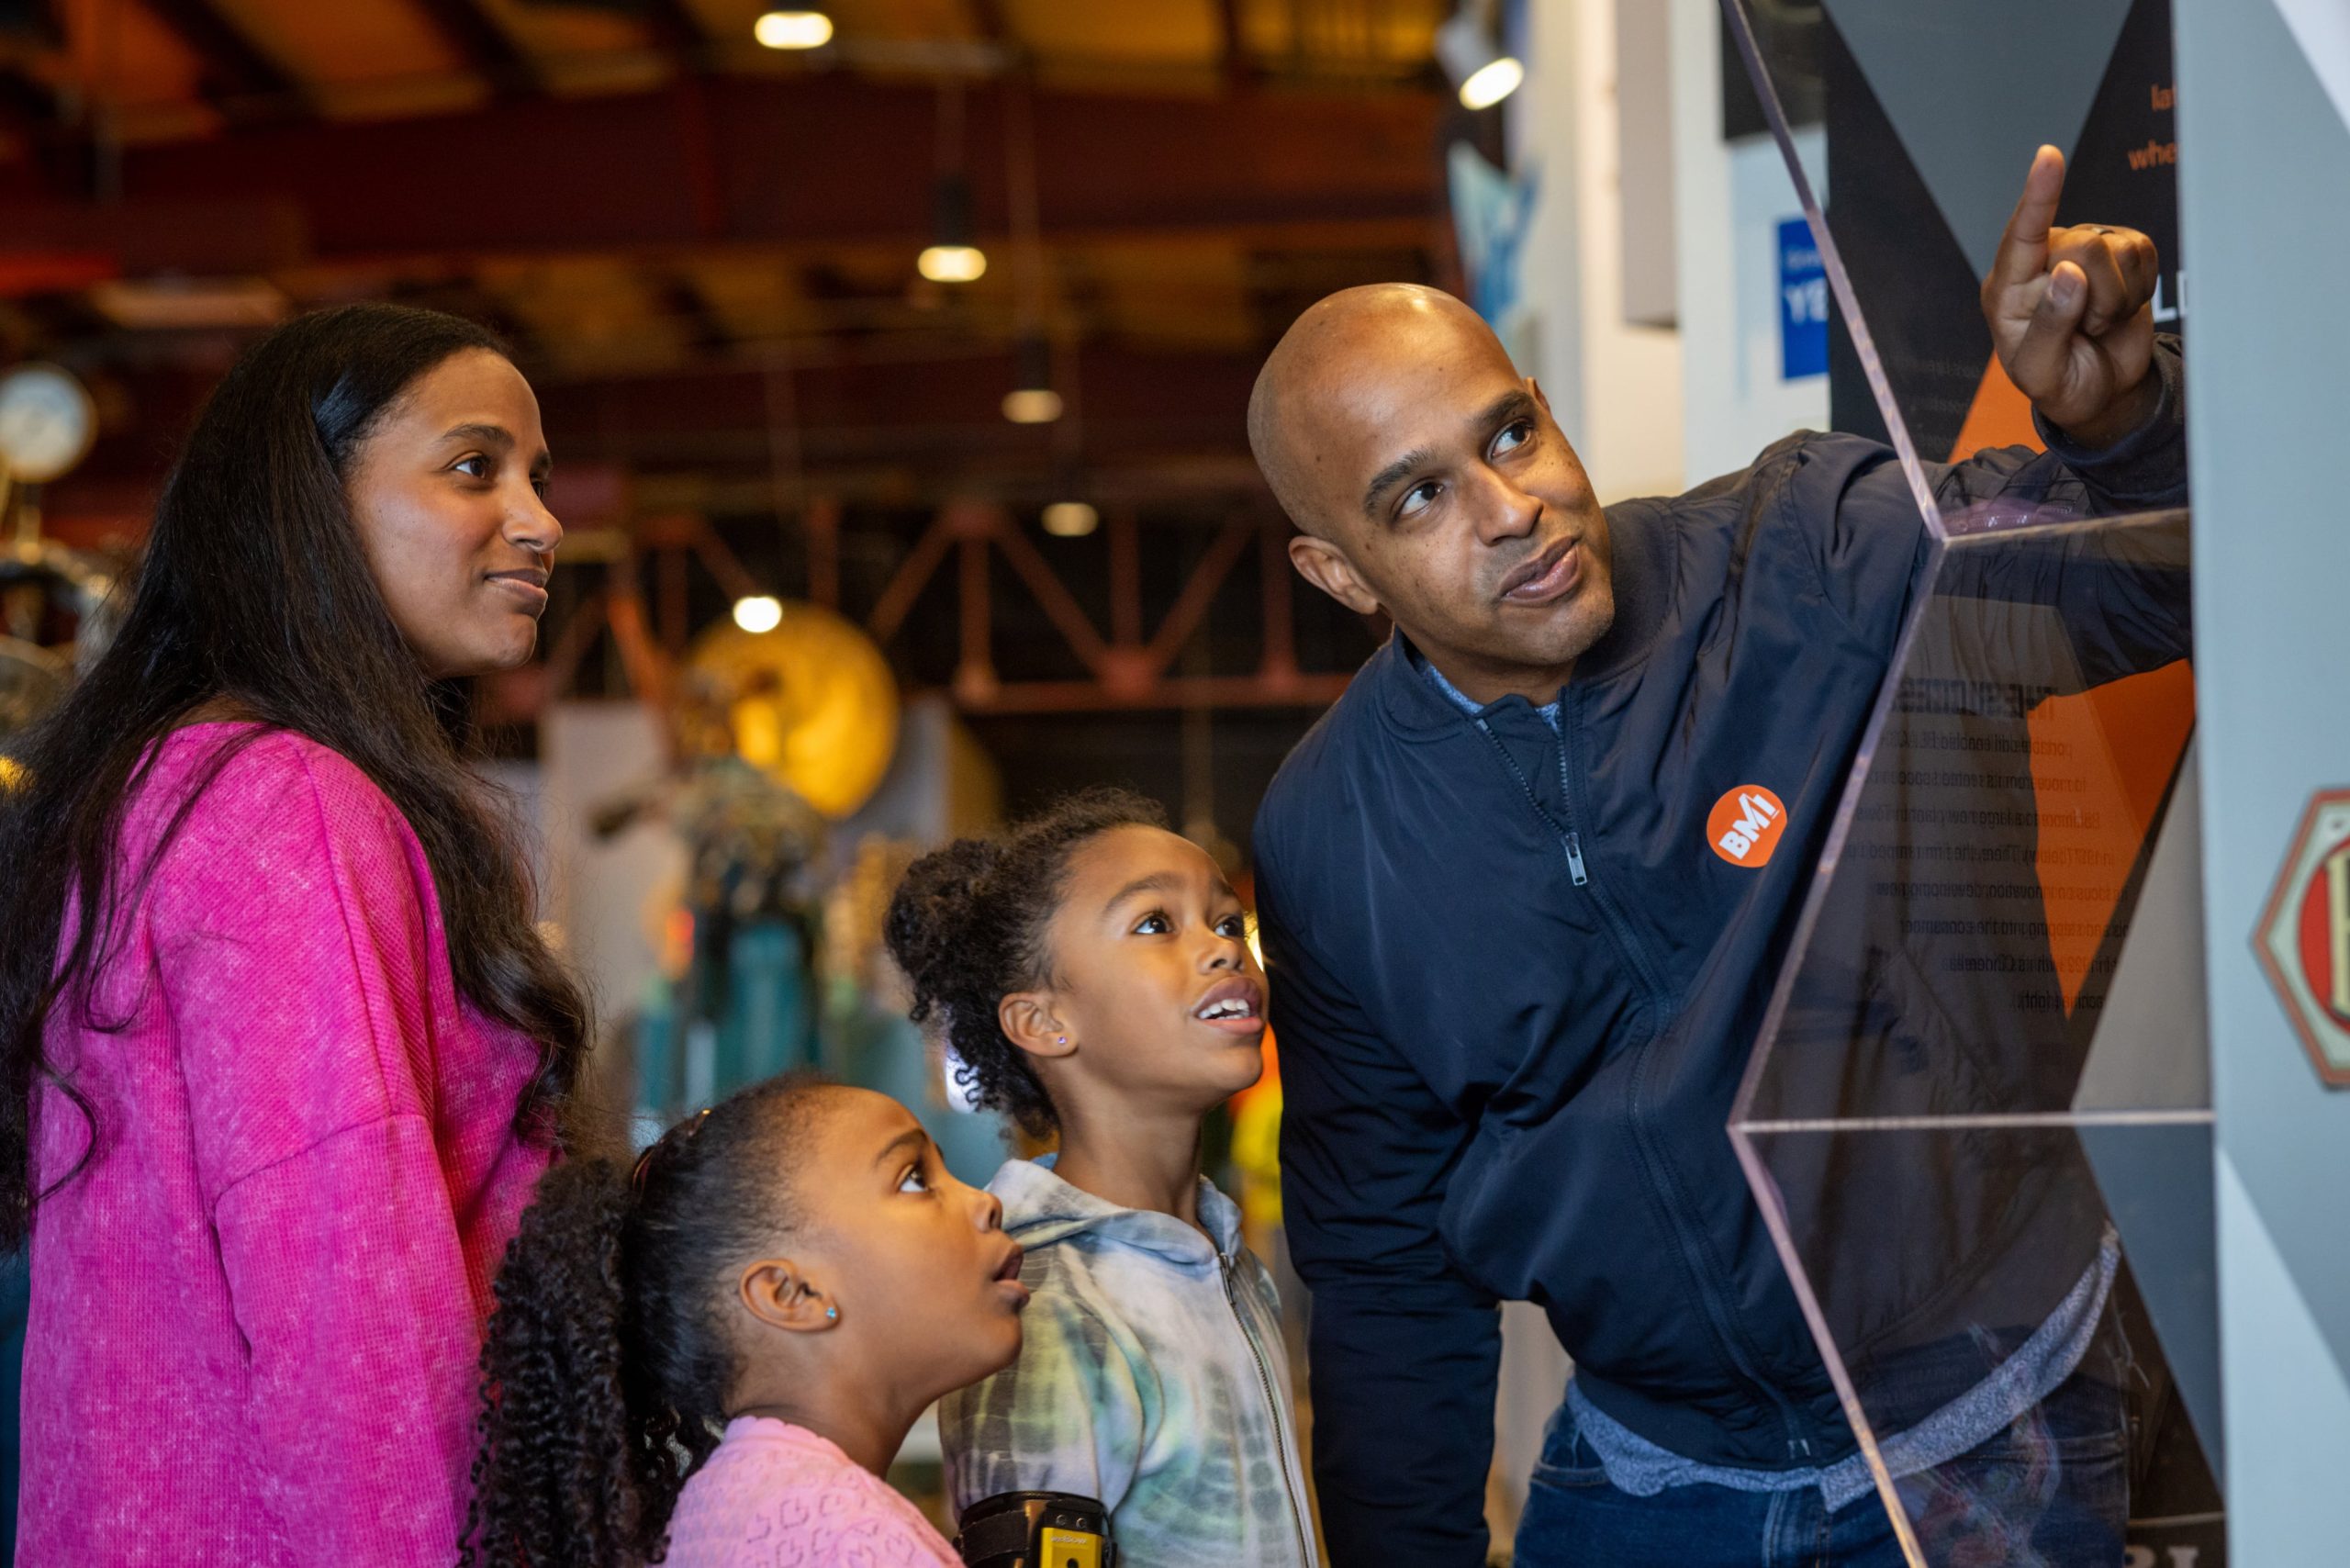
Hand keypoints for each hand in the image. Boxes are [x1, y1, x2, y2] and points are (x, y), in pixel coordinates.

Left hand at [1981, 145, 2161, 448]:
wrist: (2101, 391)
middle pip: (2085, 247)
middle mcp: (2042, 259)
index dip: (2038, 196)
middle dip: (2095, 297)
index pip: (2021, 236)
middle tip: (2085, 328)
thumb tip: (2068, 273)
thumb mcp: (2042, 372)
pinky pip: (2146, 253)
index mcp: (2008, 287)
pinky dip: (2140, 289)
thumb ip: (2050, 326)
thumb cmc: (2060, 383)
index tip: (2048, 157)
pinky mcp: (2122, 251)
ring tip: (2097, 322)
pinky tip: (2118, 308)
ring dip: (2117, 299)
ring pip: (2119, 252)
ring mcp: (2083, 250)